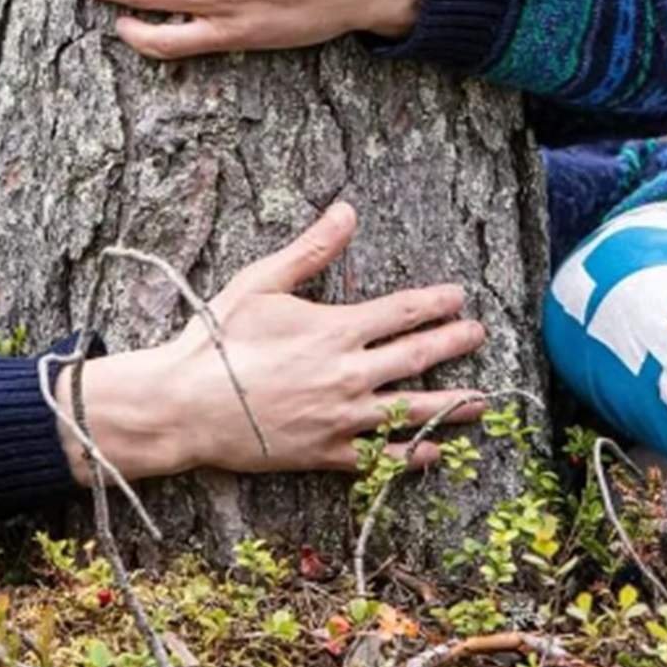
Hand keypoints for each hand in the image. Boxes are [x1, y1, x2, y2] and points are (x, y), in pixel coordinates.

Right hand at [58, 202, 486, 481]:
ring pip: (411, 410)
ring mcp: (340, 418)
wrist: (185, 405)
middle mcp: (348, 375)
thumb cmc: (218, 338)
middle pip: (417, 357)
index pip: (403, 312)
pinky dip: (410, 455)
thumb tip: (347, 210)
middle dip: (453, 343)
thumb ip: (311, 249)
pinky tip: (434, 451)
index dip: (436, 303)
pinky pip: (379, 457)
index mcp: (336, 329)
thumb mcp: (262, 281)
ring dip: (450, 404)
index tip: (459, 297)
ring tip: (481, 400)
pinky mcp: (325, 454)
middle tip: (480, 335)